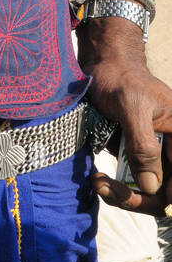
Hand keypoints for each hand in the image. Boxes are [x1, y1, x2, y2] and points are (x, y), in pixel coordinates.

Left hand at [78, 17, 171, 214]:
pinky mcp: (135, 153)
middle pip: (164, 192)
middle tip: (104, 188)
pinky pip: (131, 180)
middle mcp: (171, 148)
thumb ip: (142, 146)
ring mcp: (154, 153)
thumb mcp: (131, 108)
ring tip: (98, 181)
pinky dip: (116, 184)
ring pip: (147, 190)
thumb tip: (150, 186)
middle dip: (136, 198)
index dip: (161, 197)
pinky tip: (98, 177)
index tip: (132, 196)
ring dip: (122, 193)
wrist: (102, 63)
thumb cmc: (119, 77)